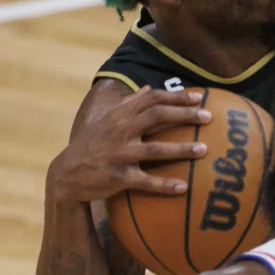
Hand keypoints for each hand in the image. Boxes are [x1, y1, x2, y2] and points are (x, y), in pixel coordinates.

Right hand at [47, 87, 210, 202]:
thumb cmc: (93, 143)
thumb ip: (129, 103)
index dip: (176, 96)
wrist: (66, 174)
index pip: (151, 99)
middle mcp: (119, 132)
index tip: (199, 97)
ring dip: (181, 149)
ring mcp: (119, 155)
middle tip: (209, 117)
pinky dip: (165, 185)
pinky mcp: (118, 178)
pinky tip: (184, 187)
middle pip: (156, 117)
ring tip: (204, 150)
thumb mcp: (106, 120)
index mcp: (119, 116)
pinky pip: (146, 182)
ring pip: (155, 150)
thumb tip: (149, 87)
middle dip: (184, 115)